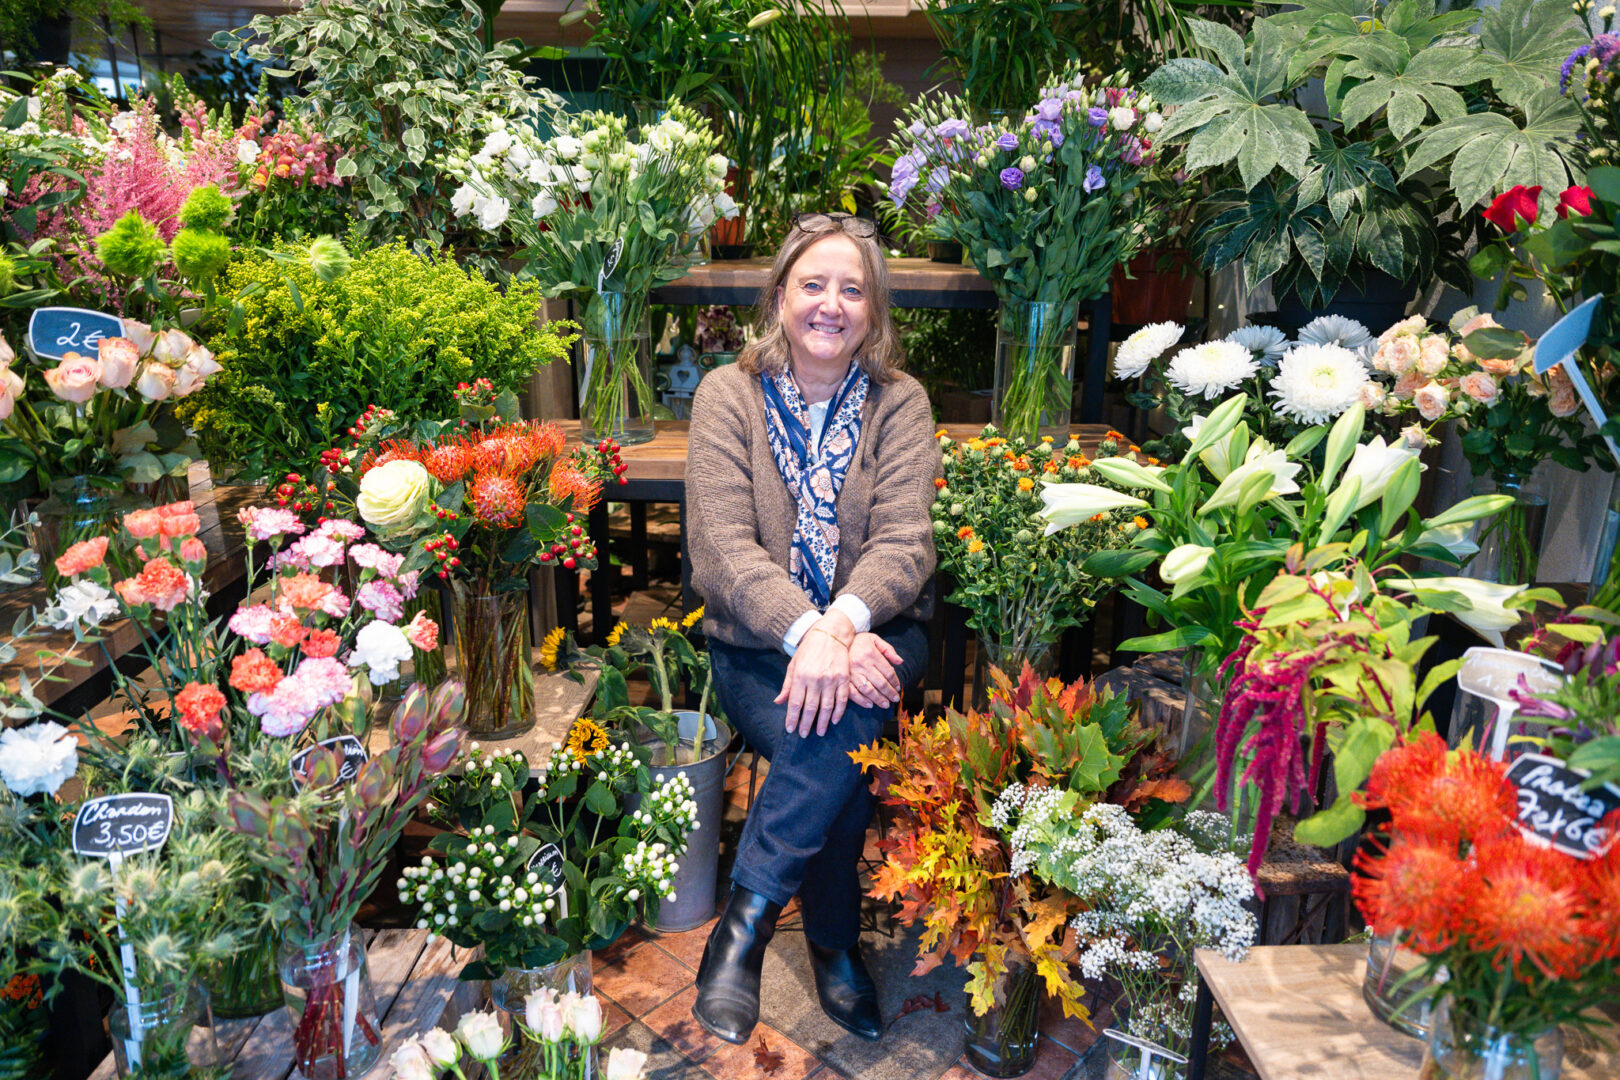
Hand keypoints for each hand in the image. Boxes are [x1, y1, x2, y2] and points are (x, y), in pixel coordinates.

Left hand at [775, 611, 853, 737]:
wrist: (830, 633)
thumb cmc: (809, 649)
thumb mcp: (794, 664)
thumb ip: (788, 685)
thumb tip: (779, 702)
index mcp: (801, 676)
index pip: (795, 703)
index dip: (792, 718)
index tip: (790, 729)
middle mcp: (816, 679)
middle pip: (810, 708)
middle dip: (806, 724)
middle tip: (804, 735)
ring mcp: (831, 679)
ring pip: (827, 707)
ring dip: (823, 722)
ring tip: (820, 732)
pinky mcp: (843, 678)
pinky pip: (842, 699)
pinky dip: (839, 712)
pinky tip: (835, 720)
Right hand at [847, 632, 902, 708]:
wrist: (837, 640)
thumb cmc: (859, 641)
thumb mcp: (875, 639)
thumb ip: (888, 650)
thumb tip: (900, 662)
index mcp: (871, 654)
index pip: (888, 672)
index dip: (895, 682)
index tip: (898, 688)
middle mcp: (862, 664)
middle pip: (880, 682)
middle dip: (890, 693)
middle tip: (895, 699)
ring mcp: (852, 672)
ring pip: (868, 689)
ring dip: (878, 699)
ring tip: (885, 704)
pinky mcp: (844, 679)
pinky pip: (853, 692)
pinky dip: (861, 700)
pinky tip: (869, 704)